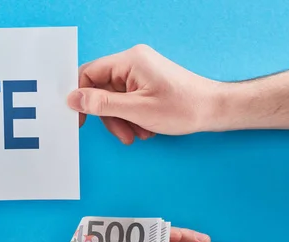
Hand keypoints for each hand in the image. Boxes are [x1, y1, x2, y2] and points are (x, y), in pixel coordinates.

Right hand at [67, 44, 221, 143]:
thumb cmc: (183, 107)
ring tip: (138, 134)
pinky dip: (132, 118)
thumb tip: (73, 99)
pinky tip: (145, 128)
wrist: (214, 110)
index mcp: (130, 61)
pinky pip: (127, 101)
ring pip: (114, 99)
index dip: (81, 97)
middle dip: (109, 115)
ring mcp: (141, 73)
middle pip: (102, 90)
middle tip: (121, 134)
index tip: (80, 118)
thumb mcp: (136, 110)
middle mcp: (134, 62)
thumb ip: (102, 104)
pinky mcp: (147, 84)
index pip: (89, 73)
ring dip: (122, 120)